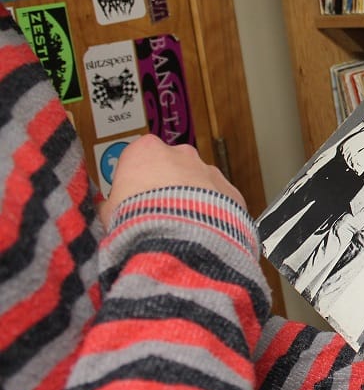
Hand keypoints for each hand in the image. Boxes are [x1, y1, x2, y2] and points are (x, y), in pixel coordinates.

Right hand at [100, 134, 244, 228]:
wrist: (180, 239)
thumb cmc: (139, 221)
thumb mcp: (108, 213)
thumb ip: (108, 205)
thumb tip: (105, 209)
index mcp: (145, 150)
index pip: (137, 158)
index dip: (134, 181)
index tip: (132, 199)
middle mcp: (181, 154)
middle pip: (171, 167)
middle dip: (166, 187)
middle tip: (157, 214)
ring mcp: (209, 170)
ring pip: (198, 183)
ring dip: (191, 200)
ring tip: (180, 227)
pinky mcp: (231, 191)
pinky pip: (220, 201)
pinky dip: (213, 214)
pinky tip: (202, 233)